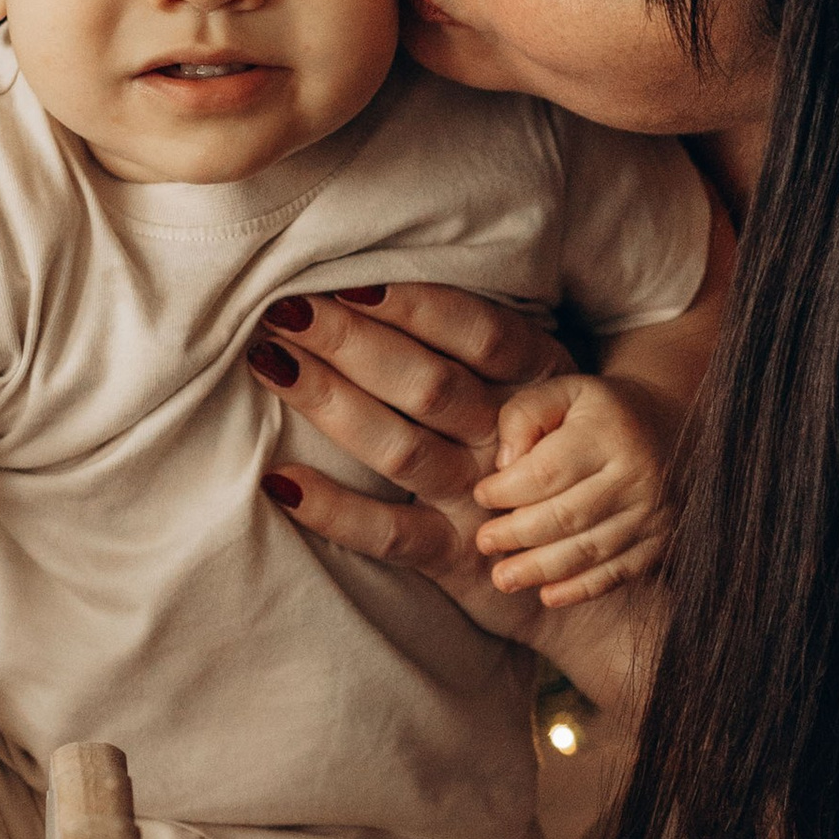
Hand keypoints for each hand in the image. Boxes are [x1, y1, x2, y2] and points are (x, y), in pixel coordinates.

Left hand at [248, 281, 570, 634]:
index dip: (417, 306)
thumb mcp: (529, 386)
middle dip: (352, 341)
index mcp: (537, 383)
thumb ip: (476, 346)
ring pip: (404, 451)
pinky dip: (335, 510)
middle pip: (431, 385)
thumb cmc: (529, 449)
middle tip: (286, 307)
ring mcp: (484, 503)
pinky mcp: (455, 558)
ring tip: (271, 362)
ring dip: (333, 404)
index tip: (347, 279)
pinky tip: (282, 480)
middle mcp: (511, 441)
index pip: (481, 333)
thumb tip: (373, 285)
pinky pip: (390, 535)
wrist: (566, 560)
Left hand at [474, 373, 678, 603]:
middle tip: (484, 542)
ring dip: (540, 570)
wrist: (672, 428)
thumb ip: (524, 415)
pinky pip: (617, 573)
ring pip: (588, 551)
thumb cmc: (600, 412)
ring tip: (504, 578)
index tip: (481, 496)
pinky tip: (548, 596)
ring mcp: (653, 513)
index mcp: (609, 433)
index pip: (546, 472)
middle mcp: (637, 475)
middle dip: (517, 534)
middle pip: (566, 516)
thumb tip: (504, 464)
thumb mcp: (562, 392)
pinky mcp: (661, 542)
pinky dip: (580, 590)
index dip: (506, 491)